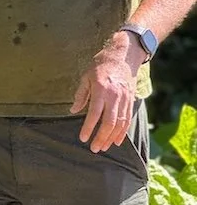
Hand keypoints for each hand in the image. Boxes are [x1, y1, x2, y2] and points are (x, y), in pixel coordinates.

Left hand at [70, 31, 144, 152]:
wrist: (123, 56)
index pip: (94, 113)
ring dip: (111, 138)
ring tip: (103, 147)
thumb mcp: (86, 76)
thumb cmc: (100, 65)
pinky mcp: (130, 100)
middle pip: (109, 122)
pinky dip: (122, 132)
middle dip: (101, 137)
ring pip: (120, 124)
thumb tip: (73, 110)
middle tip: (94, 148)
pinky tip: (116, 141)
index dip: (89, 128)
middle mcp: (114, 96)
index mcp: (101, 89)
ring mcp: (124, 99)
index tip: (83, 138)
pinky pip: (127, 120)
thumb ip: (81, 95)